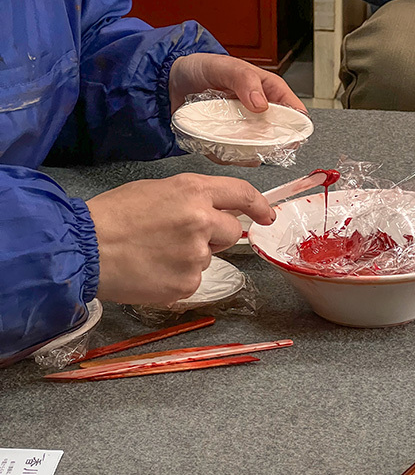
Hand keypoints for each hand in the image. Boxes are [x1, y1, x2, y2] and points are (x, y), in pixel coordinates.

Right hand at [87, 174, 274, 303]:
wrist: (86, 249)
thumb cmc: (113, 216)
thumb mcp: (156, 191)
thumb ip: (191, 199)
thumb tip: (214, 212)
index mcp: (193, 192)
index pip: (241, 193)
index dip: (259, 205)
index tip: (268, 215)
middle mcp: (202, 222)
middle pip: (231, 231)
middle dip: (215, 235)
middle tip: (180, 237)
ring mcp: (197, 256)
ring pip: (209, 257)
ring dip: (191, 256)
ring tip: (155, 252)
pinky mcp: (188, 283)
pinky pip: (194, 279)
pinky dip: (178, 277)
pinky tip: (153, 270)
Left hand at [169, 53, 306, 166]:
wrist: (170, 84)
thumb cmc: (200, 69)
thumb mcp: (223, 66)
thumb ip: (243, 80)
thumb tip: (262, 104)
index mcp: (265, 91)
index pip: (291, 108)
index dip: (297, 122)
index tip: (296, 134)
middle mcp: (258, 114)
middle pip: (277, 136)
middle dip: (271, 144)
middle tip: (259, 143)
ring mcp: (243, 131)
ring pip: (256, 151)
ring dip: (247, 153)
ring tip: (229, 141)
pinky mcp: (227, 144)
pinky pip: (232, 158)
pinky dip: (226, 156)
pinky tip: (214, 146)